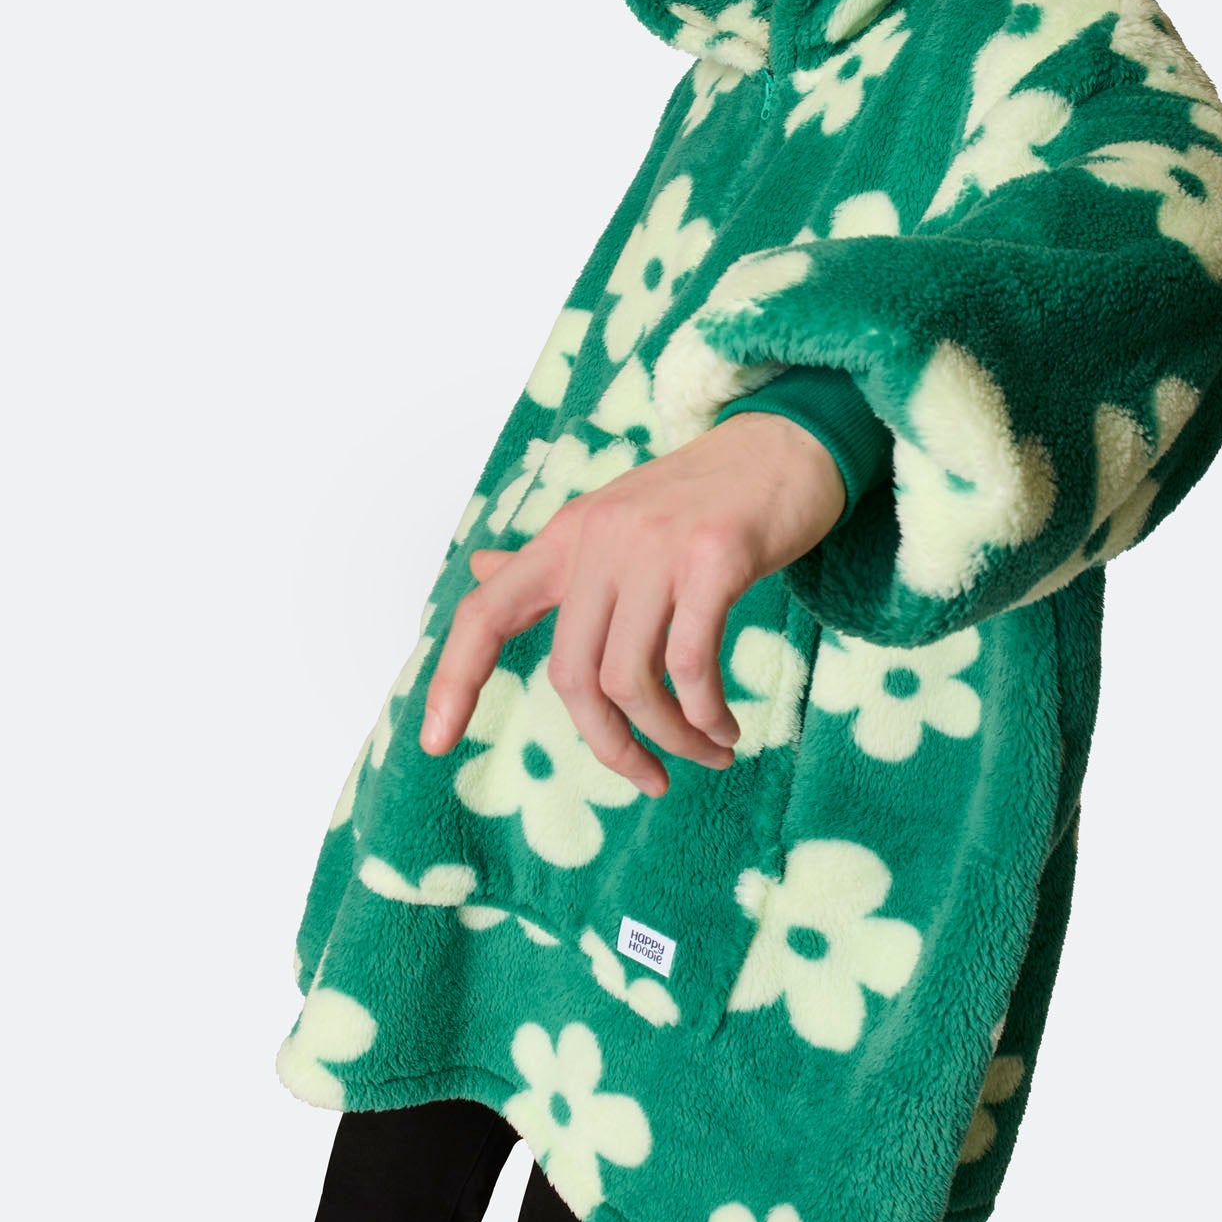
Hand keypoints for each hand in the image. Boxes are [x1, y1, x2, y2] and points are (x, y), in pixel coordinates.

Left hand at [420, 411, 846, 795]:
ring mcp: (656, 545)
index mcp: (567, 536)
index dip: (453, 679)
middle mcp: (600, 538)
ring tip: (708, 751)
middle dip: (611, 745)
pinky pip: (691, 664)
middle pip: (572, 676)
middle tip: (651, 776)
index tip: (433, 742)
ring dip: (670, 738)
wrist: (788, 445)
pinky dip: (705, 714)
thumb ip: (554, 559)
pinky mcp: (715, 556)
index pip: (485, 611)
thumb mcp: (616, 519)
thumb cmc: (704, 495)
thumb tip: (481, 570)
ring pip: (632, 680)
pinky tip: (725, 726)